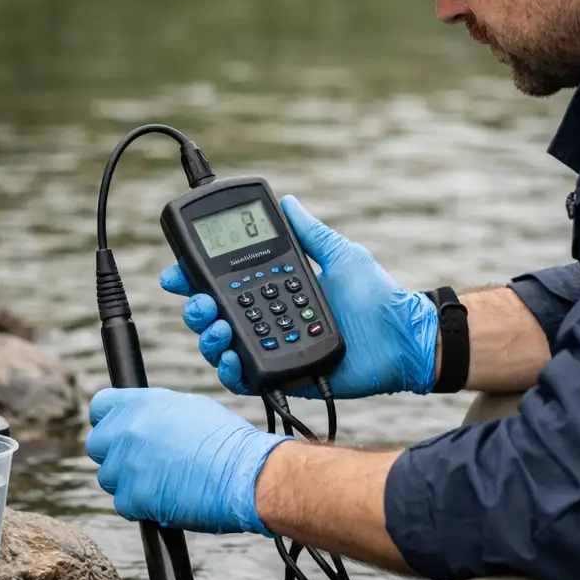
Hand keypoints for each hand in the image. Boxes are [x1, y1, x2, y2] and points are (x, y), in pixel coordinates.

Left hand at [84, 387, 289, 534]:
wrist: (242, 474)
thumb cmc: (225, 441)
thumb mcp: (189, 408)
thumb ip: (156, 412)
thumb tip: (144, 420)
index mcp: (140, 403)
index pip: (100, 406)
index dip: (109, 420)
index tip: (119, 431)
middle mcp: (127, 430)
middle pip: (96, 444)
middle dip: (114, 454)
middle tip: (140, 462)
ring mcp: (126, 465)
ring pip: (108, 477)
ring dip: (128, 482)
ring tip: (161, 482)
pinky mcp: (131, 497)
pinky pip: (123, 504)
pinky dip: (140, 506)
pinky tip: (164, 498)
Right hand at [159, 195, 438, 398]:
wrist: (402, 338)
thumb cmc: (378, 298)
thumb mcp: (341, 256)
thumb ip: (311, 233)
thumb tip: (290, 201)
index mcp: (274, 291)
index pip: (224, 283)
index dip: (195, 278)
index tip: (177, 271)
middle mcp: (266, 320)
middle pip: (212, 316)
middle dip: (194, 309)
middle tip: (199, 302)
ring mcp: (271, 348)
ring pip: (220, 347)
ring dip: (207, 337)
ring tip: (216, 326)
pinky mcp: (281, 376)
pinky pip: (244, 378)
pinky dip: (230, 369)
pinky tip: (231, 356)